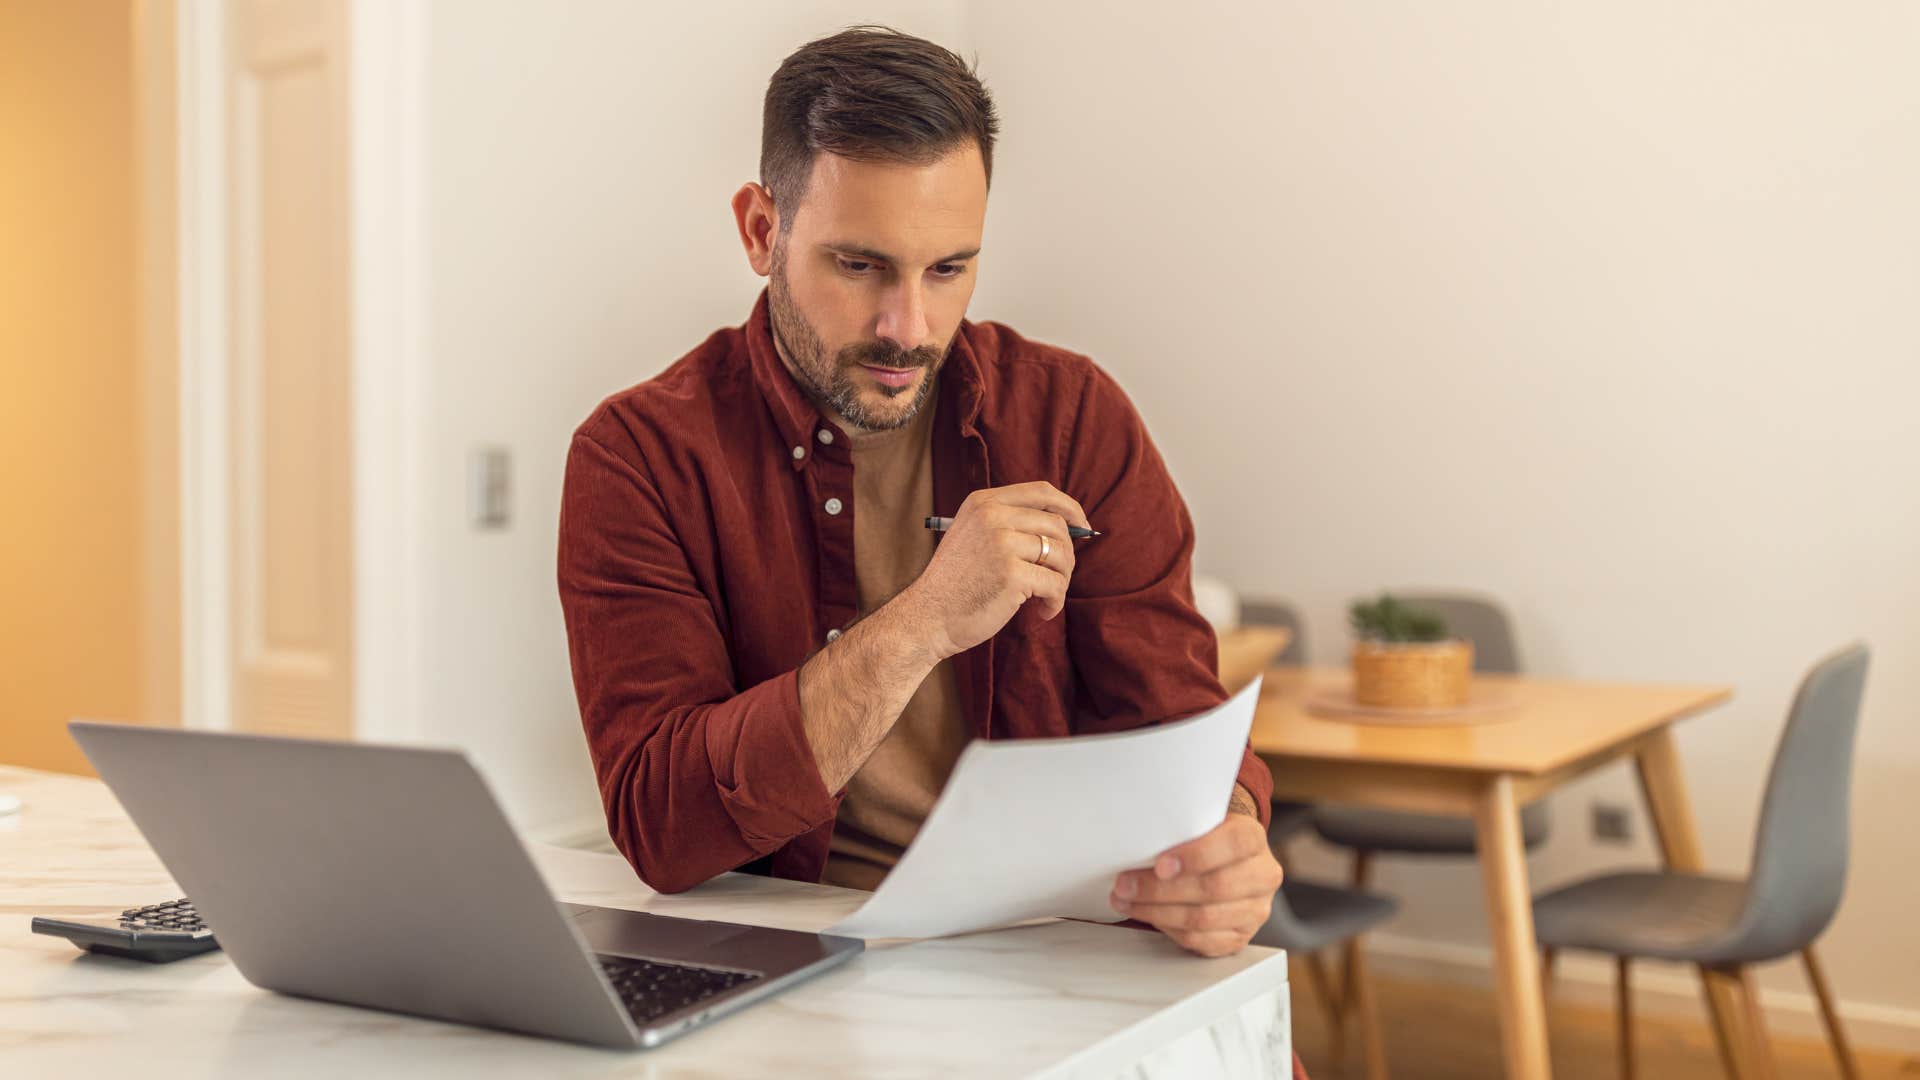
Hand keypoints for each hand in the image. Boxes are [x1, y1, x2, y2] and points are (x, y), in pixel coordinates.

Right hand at [899, 481, 1089, 659]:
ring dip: (1062, 581)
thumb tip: (1065, 526)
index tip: (1084, 527)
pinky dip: (1055, 602)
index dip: (1069, 508)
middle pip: (1056, 526)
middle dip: (1066, 556)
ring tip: (1046, 597)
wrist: (926, 617)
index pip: (1041, 492)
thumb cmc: (955, 584)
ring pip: (1060, 555)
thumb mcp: (973, 536)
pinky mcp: (1012, 574)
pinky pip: (1055, 584)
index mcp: (984, 502)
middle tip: (1056, 580)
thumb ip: (1008, 523)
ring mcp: (1002, 543)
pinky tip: (1042, 612)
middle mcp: (992, 516)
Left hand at [1110, 811, 1283, 957]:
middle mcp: (1262, 875)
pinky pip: (1201, 941)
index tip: (1160, 865)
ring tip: (1127, 901)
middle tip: (1126, 885)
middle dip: (1161, 889)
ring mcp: (1255, 910)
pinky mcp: (1240, 937)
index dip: (1195, 856)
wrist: (1227, 861)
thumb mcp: (1199, 822)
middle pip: (1213, 887)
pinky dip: (1169, 930)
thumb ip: (1180, 829)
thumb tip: (1138, 840)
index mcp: (1253, 838)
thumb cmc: (1206, 839)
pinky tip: (1149, 916)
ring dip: (1157, 912)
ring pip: (1204, 918)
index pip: (1233, 845)